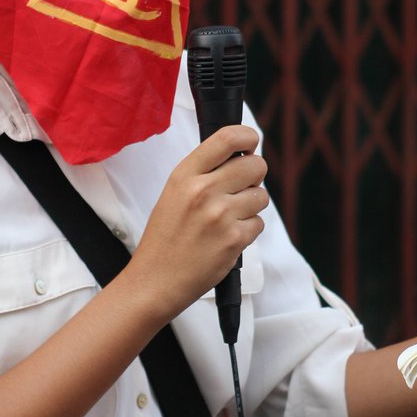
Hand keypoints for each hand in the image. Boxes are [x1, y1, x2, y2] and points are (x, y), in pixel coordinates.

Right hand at [125, 125, 268, 318]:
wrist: (155, 280)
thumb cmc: (165, 237)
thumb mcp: (174, 193)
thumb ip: (204, 172)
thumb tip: (242, 154)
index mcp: (185, 174)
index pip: (227, 137)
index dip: (248, 136)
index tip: (251, 143)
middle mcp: (203, 190)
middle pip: (255, 165)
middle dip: (255, 176)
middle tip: (241, 188)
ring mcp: (220, 215)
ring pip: (261, 196)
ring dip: (251, 206)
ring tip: (228, 218)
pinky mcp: (234, 239)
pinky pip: (259, 223)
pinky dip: (248, 231)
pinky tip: (227, 238)